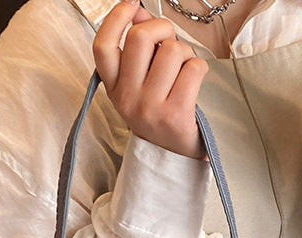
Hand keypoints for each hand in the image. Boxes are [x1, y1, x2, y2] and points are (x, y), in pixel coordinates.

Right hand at [93, 0, 208, 159]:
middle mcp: (128, 99)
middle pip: (140, 38)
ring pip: (173, 50)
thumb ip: (138, 48)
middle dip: (162, 28)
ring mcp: (150, 108)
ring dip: (185, 53)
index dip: (115, 18)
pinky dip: (199, 68)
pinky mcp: (175, 115)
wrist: (173, 158)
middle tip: (170, 41)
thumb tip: (138, 10)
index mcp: (114, 89)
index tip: (131, 4)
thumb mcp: (139, 84)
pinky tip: (194, 82)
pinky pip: (194, 68)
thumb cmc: (159, 113)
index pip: (102, 47)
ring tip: (183, 70)